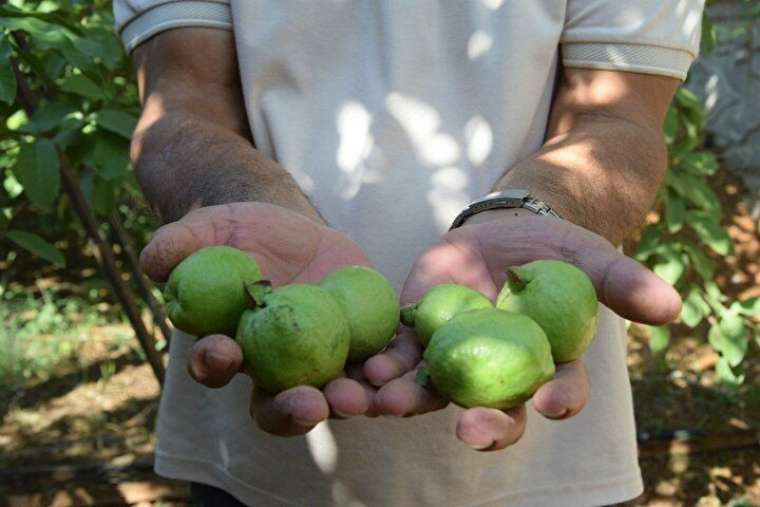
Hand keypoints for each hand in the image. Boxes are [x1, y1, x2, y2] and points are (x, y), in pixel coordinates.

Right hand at [141, 202, 377, 435]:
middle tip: (308, 405)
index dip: (215, 364)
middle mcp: (274, 366)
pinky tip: (392, 370)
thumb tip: (153, 261)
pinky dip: (384, 370)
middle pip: (279, 401)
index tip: (223, 351)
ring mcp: (319, 358)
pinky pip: (374, 362)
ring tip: (357, 399)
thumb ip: (179, 244)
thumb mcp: (208, 229)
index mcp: (230, 346)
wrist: (290, 228)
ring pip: (331, 392)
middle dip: (291, 409)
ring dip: (344, 401)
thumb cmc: (239, 232)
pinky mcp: (359, 341)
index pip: (217, 367)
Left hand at [365, 209, 680, 449]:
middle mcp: (500, 374)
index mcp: (548, 364)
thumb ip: (622, 282)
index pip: (560, 390)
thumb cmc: (555, 252)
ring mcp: (456, 359)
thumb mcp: (590, 259)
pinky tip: (367, 374)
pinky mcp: (419, 338)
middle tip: (471, 430)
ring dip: (413, 404)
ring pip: (437, 393)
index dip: (560, 398)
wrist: (502, 235)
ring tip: (392, 405)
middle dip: (484, 424)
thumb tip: (671, 307)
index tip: (554, 403)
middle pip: (495, 410)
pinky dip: (384, 369)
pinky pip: (400, 359)